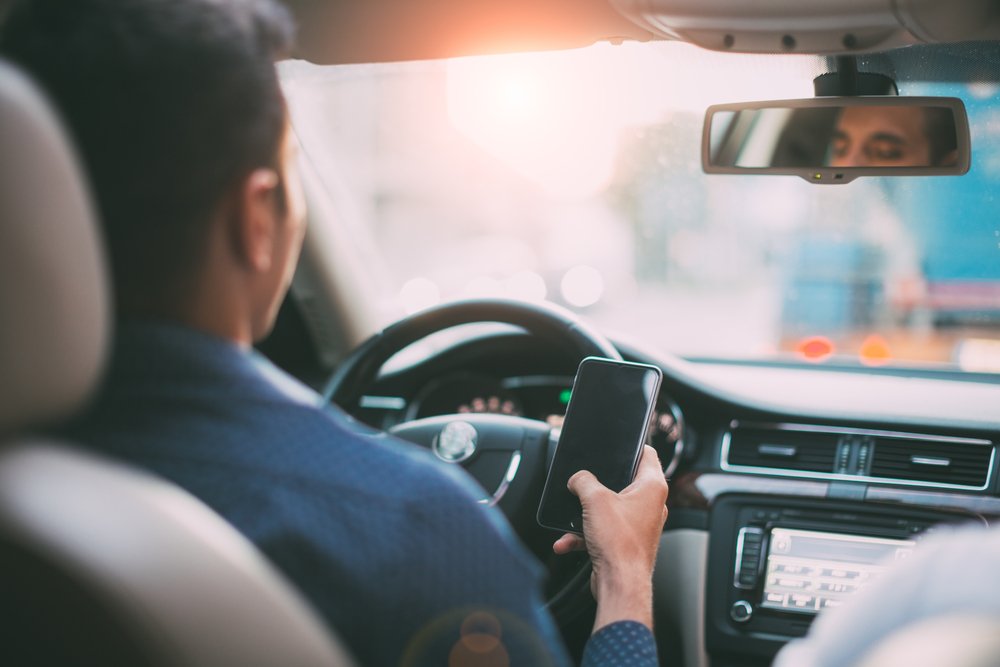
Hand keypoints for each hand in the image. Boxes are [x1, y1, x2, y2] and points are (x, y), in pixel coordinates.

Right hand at [552, 445, 668, 630]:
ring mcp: (638, 525)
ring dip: (588, 512)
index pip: (647, 454)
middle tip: (586, 482)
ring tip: (574, 515)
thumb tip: (578, 479)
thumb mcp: (594, 499)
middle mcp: (650, 505)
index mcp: (652, 487)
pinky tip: (567, 540)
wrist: (619, 584)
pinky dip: (585, 533)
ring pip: (610, 508)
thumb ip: (583, 481)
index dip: (632, 446)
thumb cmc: (620, 544)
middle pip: (623, 481)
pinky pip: (603, 530)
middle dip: (599, 483)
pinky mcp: (625, 542)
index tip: (618, 444)